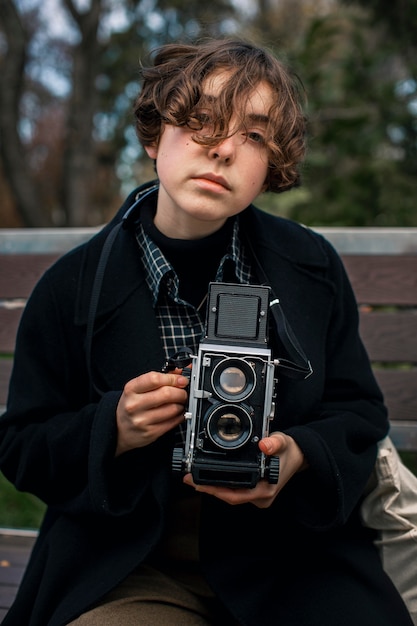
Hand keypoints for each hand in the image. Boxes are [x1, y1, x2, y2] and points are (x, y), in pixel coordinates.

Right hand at [115, 370, 188, 455]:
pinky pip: (173, 422)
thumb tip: (181, 372)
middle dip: (181, 392)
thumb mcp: (140, 388)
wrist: (120, 428)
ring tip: (179, 403)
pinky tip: (177, 414)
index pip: (154, 379)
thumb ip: (160, 378)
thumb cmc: (133, 404)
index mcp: (131, 389)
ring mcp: (141, 420)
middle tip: (183, 392)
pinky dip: (180, 416)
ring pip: (172, 409)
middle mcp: (134, 404)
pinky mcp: (150, 433)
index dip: (172, 378)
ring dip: (181, 405)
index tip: (181, 380)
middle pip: (166, 394)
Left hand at [183, 431, 305, 508]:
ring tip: (195, 479)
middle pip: (229, 497)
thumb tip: (264, 445)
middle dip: (209, 489)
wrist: (299, 456)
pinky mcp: (255, 493)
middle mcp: (261, 497)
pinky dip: (222, 487)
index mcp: (266, 490)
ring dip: (213, 488)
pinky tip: (210, 479)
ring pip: (231, 496)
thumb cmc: (289, 451)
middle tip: (189, 480)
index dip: (216, 490)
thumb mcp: (283, 442)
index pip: (236, 495)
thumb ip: (274, 443)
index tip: (199, 483)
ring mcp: (258, 497)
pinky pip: (235, 493)